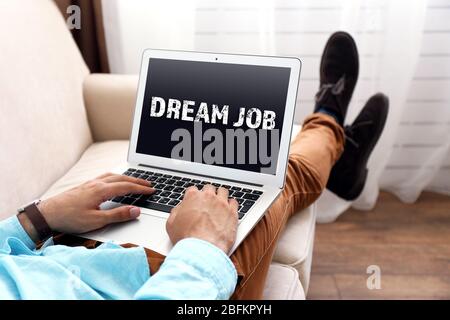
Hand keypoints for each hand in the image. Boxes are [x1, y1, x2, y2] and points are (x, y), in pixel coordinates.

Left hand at [36, 173, 153, 234]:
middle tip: (149, 184)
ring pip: (113, 175)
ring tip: (135, 181)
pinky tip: (113, 181)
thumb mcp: (96, 220)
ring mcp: (89, 183)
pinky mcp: (84, 186)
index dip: (141, 189)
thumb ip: (118, 215)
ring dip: (126, 177)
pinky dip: (115, 177)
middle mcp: (96, 183)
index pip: (127, 187)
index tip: (152, 190)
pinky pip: (104, 176)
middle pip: (122, 178)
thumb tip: (136, 210)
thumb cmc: (69, 218)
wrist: (47, 214)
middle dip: (137, 181)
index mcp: (101, 190)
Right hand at [166, 184, 238, 253]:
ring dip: (220, 196)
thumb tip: (180, 209)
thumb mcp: (171, 224)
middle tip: (207, 203)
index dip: (193, 197)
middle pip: (209, 188)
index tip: (194, 202)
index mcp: (192, 197)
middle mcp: (208, 197)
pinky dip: (231, 205)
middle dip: (207, 194)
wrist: (202, 249)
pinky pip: (234, 202)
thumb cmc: (186, 238)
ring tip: (219, 203)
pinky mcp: (232, 212)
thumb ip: (176, 212)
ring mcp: (222, 203)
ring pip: (223, 191)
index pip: (193, 190)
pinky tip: (229, 210)